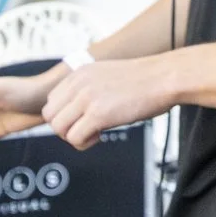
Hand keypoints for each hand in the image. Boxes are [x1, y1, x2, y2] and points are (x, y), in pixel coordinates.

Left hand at [43, 57, 177, 149]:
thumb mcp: (107, 75)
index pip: (52, 100)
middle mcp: (79, 83)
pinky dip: (85, 143)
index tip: (82, 119)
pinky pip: (75, 138)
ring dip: (74, 137)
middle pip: (50, 115)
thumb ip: (89, 88)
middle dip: (65, 128)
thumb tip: (80, 110)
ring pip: (58, 128)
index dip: (65, 115)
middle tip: (85, 129)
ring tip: (94, 133)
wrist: (166, 77)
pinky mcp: (98, 114)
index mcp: (80, 73)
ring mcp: (87, 98)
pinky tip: (101, 136)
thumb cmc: (146, 80)